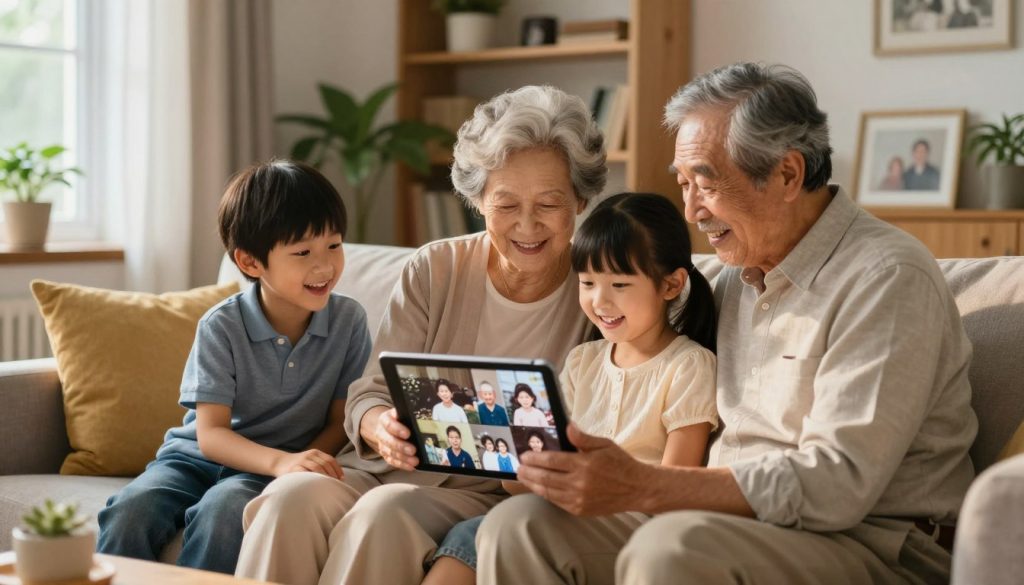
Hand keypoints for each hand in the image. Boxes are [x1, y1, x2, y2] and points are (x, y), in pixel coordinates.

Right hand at [273, 449, 343, 479]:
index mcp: (316, 452)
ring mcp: (302, 460)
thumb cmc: (299, 465)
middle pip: (325, 464)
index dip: (337, 469)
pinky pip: (306, 472)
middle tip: (336, 485)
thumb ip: (321, 465)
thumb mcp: (311, 460)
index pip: (330, 459)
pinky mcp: (294, 468)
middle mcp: (310, 455)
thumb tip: (337, 477)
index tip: (341, 479)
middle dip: (333, 475)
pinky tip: (317, 485)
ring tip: (329, 486)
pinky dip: (313, 478)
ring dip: (325, 477)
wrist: (280, 462)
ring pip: (317, 467)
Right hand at [372, 407, 418, 470]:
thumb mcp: (403, 412)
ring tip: (415, 461)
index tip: (408, 434)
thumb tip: (426, 414)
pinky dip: (402, 464)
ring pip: (390, 452)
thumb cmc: (399, 418)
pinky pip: (392, 461)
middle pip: (388, 440)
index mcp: (385, 419)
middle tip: (413, 450)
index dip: (397, 429)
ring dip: (403, 458)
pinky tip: (411, 466)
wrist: (387, 425)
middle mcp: (381, 432)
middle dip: (401, 446)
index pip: (389, 424)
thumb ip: (409, 413)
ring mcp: (382, 445)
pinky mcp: (385, 454)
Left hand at [517, 423, 652, 515]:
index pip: (552, 461)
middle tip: (519, 467)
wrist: (638, 489)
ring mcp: (579, 499)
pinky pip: (557, 502)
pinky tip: (540, 488)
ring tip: (524, 478)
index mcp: (585, 464)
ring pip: (548, 492)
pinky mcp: (581, 510)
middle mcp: (580, 484)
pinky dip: (546, 494)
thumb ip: (583, 438)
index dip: (535, 458)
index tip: (524, 456)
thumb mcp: (604, 444)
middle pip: (546, 478)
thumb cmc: (621, 463)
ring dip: (533, 484)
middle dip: (529, 472)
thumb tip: (567, 426)